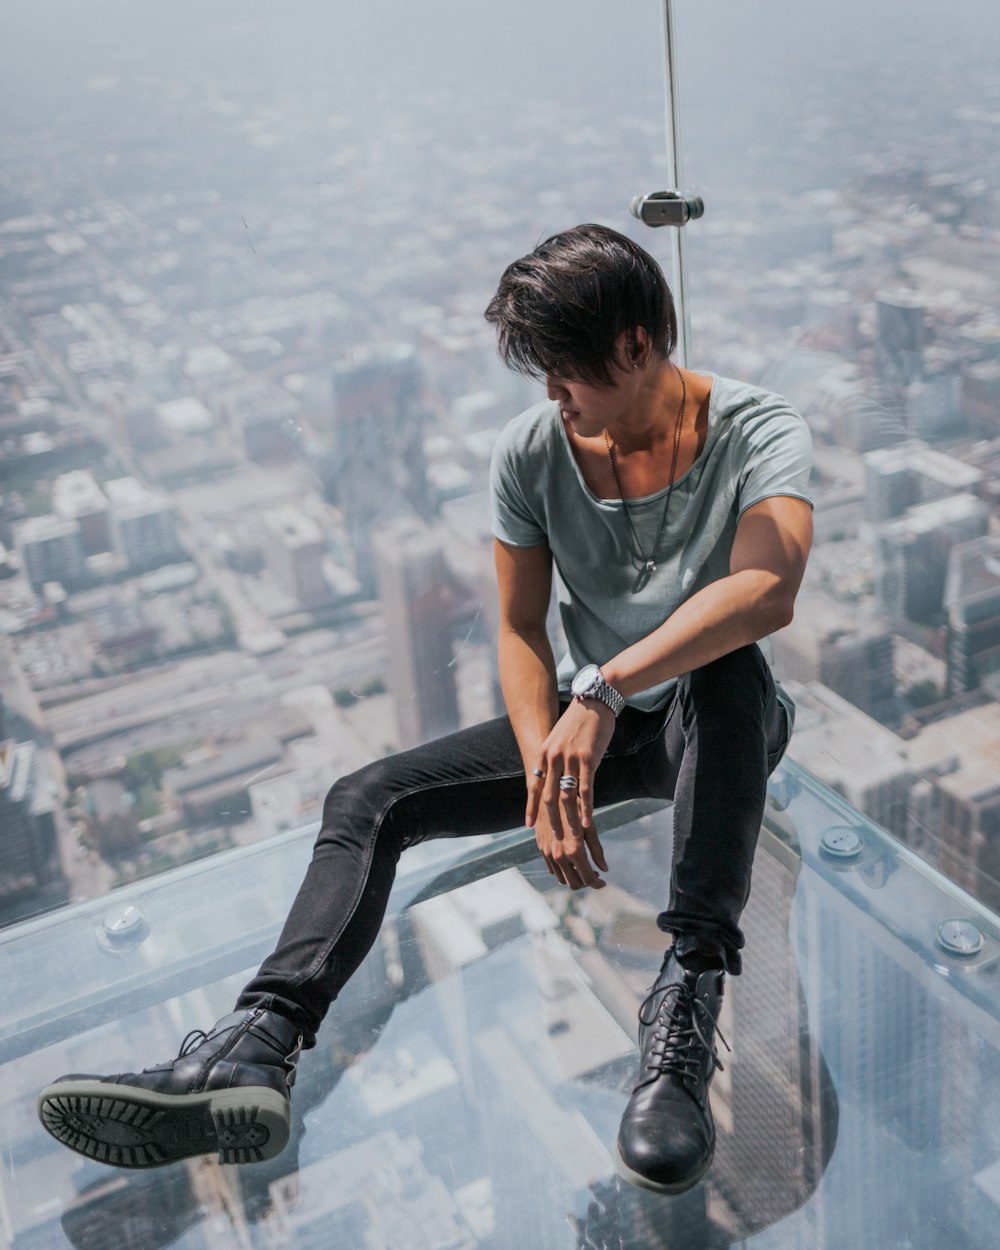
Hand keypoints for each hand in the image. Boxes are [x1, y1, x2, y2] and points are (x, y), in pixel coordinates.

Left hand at [526, 697, 616, 835]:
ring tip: (571, 837)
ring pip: (566, 796)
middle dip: (549, 819)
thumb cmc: (578, 721)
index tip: (528, 825)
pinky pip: (585, 789)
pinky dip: (586, 809)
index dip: (531, 807)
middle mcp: (553, 757)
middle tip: (552, 838)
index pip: (535, 786)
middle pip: (548, 796)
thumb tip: (553, 778)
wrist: (594, 701)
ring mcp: (569, 758)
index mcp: (544, 753)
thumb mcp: (559, 739)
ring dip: (569, 820)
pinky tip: (587, 823)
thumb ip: (554, 758)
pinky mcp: (587, 759)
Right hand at [533, 804, 607, 890]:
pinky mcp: (541, 849)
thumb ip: (597, 851)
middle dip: (586, 882)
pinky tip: (570, 861)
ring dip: (574, 878)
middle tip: (594, 874)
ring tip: (583, 868)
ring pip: (561, 879)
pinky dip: (562, 871)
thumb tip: (604, 869)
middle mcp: (559, 856)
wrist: (551, 794)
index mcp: (574, 851)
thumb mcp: (590, 827)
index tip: (603, 881)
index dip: (597, 883)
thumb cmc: (575, 808)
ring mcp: (548, 854)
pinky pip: (552, 869)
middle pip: (574, 884)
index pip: (588, 879)